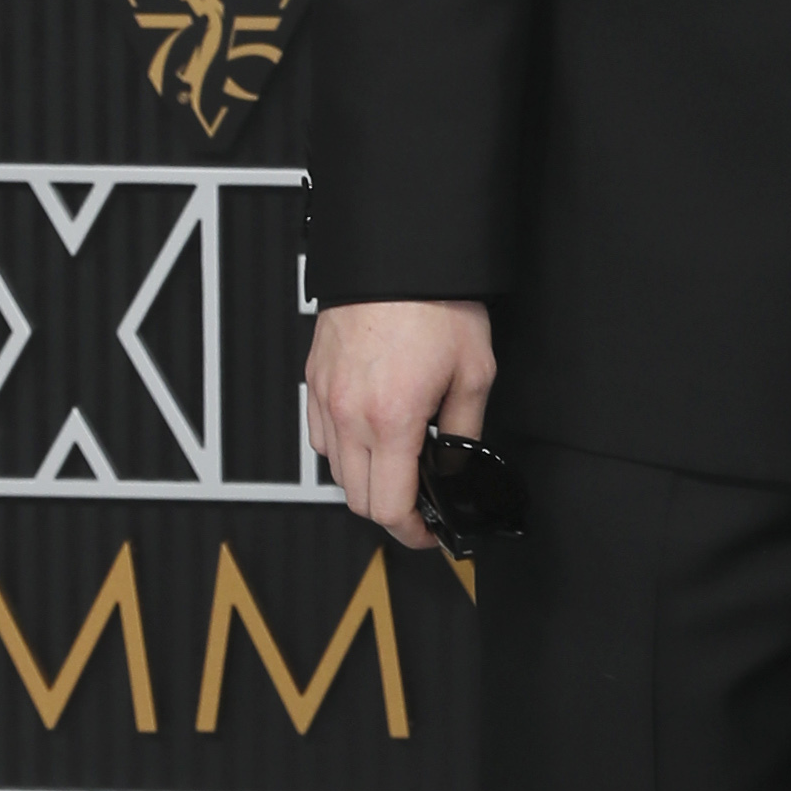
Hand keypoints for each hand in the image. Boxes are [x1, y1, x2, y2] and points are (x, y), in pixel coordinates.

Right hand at [305, 298, 493, 550]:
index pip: (388, 507)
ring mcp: (326, 398)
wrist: (397, 255)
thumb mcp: (474, 372)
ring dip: (366, 481)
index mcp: (391, 420)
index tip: (428, 534)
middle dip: (391, 510)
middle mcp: (350, 414)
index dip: (411, 532)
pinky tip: (370, 436)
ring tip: (399, 466)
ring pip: (336, 470)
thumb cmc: (435, 303)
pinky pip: (320, 437)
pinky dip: (343, 450)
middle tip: (420, 504)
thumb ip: (464, 430)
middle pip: (357, 498)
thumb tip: (459, 463)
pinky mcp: (315, 380)